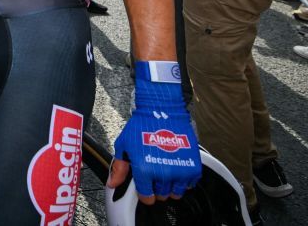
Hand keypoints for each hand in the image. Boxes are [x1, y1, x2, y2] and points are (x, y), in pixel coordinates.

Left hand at [108, 65, 200, 202]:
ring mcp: (180, 171)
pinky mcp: (193, 166)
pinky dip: (185, 180)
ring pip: (176, 192)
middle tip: (156, 175)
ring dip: (171, 186)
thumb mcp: (124, 146)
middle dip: (158, 189)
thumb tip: (113, 184)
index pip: (147, 197)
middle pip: (162, 196)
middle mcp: (163, 174)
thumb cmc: (140, 126)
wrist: (161, 110)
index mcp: (145, 171)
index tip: (146, 187)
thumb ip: (119, 168)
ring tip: (167, 173)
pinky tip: (178, 169)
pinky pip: (190, 183)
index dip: (146, 194)